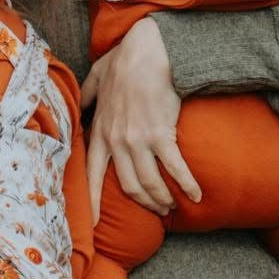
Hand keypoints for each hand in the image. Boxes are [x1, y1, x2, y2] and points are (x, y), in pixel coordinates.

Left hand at [81, 18, 200, 215]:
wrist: (147, 52)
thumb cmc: (124, 61)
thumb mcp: (96, 77)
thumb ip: (88, 95)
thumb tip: (81, 103)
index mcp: (100, 131)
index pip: (92, 174)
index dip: (93, 202)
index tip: (95, 225)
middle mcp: (116, 141)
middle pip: (128, 186)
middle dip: (143, 203)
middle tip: (156, 210)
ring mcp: (137, 140)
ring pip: (149, 183)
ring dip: (162, 199)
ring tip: (172, 206)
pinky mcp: (161, 135)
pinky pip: (174, 169)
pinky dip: (186, 185)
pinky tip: (196, 195)